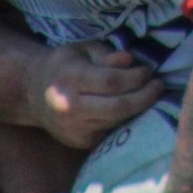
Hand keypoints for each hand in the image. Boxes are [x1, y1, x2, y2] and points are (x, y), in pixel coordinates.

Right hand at [26, 42, 162, 149]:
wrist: (33, 93)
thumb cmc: (64, 65)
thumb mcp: (82, 50)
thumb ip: (106, 54)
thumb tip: (129, 61)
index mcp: (70, 79)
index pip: (111, 82)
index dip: (136, 77)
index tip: (149, 71)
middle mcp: (70, 107)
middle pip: (119, 107)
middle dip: (145, 96)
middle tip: (158, 85)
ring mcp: (75, 129)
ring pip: (118, 121)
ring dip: (140, 109)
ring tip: (149, 94)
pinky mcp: (81, 142)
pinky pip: (112, 130)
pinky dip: (127, 119)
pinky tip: (134, 108)